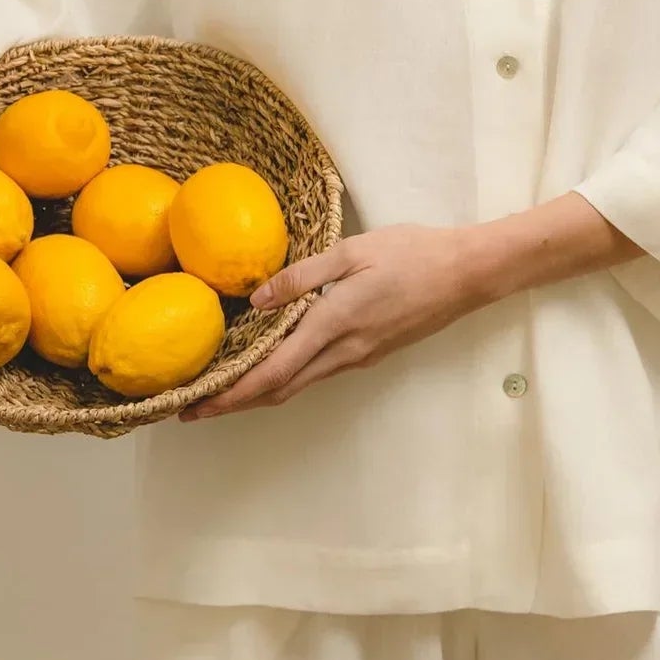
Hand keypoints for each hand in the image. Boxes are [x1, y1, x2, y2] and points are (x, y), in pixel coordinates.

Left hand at [178, 223, 478, 419]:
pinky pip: (317, 373)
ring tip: (224, 387)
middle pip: (279, 390)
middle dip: (235, 403)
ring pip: (298, 384)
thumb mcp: (352, 251)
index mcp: (334, 324)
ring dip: (259, 392)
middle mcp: (344, 352)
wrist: (464, 273)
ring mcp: (358, 357)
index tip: (195, 407)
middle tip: (194, 407)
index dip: (230, 396)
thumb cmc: (410, 253)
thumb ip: (302, 276)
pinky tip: (271, 363)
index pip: (272, 373)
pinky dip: (286, 376)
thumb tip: (256, 300)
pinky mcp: (369, 353)